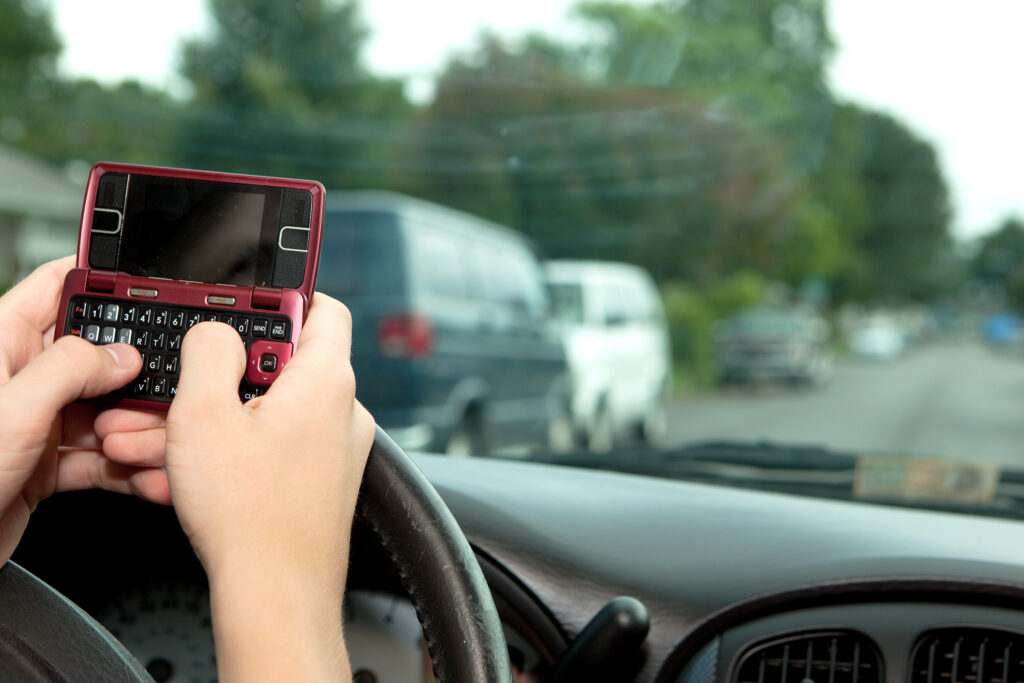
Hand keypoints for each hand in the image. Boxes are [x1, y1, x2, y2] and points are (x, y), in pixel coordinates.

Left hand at [0, 257, 168, 561]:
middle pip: (96, 355)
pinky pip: (101, 457)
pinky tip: (146, 475)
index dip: (101, 279)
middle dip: (135, 369)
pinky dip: (127, 468)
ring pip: (106, 410)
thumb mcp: (13, 410)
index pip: (56, 287)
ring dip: (136, 427)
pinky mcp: (45, 465)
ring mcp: (36, 422)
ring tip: (156, 442)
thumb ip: (70, 371)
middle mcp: (22, 379)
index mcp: (1, 344)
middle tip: (169, 379)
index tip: (147, 286)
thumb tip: (121, 354)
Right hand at [101, 293, 374, 681]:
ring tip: (148, 442)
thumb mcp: (204, 412)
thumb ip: (210, 351)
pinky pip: (267, 451)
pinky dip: (225, 454)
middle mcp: (340, 411)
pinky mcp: (316, 482)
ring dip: (205, 423)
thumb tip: (217, 330)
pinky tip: (176, 473)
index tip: (243, 303)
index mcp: (326, 380)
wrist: (275, 593)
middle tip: (169, 392)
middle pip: (276, 368)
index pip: (324, 308)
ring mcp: (331, 450)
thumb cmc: (252, 514)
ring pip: (261, 415)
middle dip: (211, 379)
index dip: (282, 297)